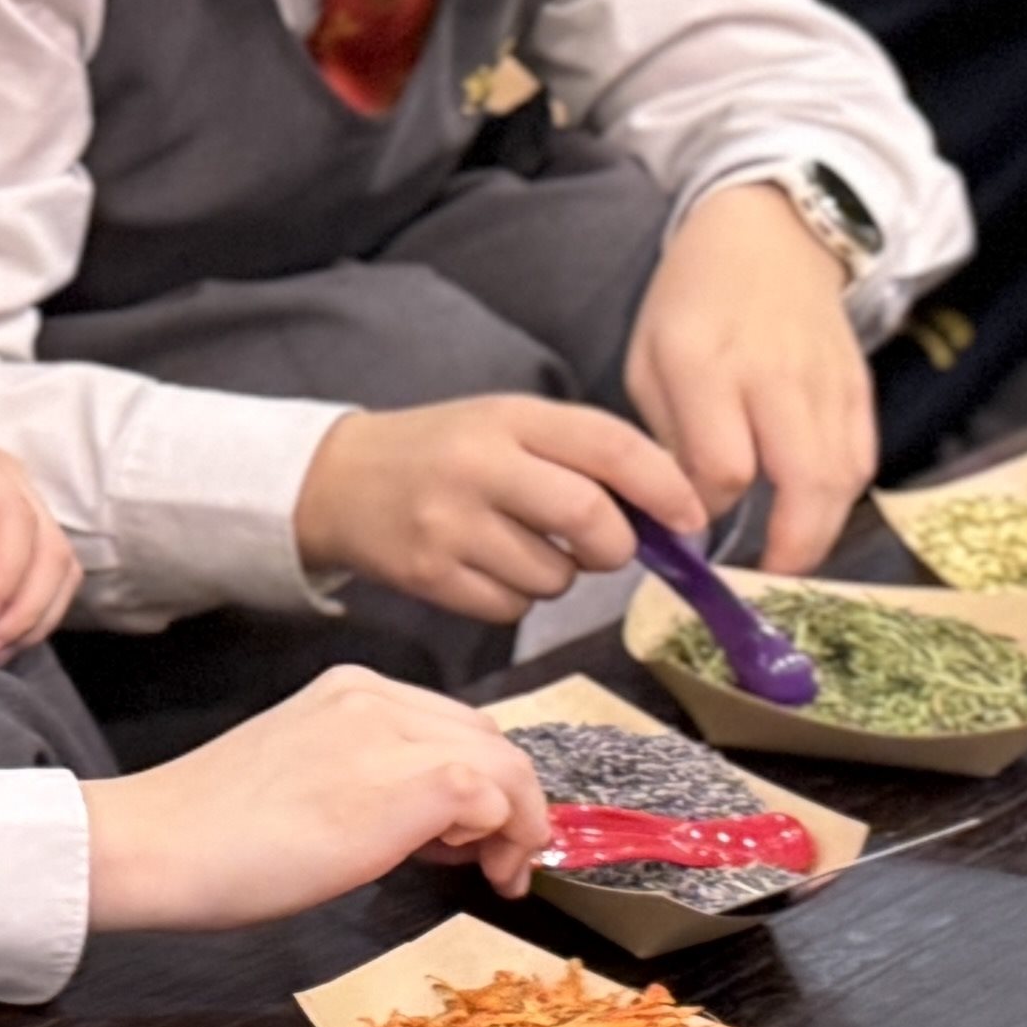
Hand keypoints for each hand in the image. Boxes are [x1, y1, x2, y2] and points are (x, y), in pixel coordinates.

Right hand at [77, 666, 550, 929]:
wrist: (152, 846)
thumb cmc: (205, 835)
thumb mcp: (300, 776)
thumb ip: (365, 776)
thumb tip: (429, 821)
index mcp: (348, 691)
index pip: (453, 724)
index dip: (482, 782)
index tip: (470, 837)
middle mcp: (375, 698)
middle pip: (491, 740)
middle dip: (509, 802)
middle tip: (487, 863)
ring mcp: (391, 736)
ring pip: (506, 764)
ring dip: (517, 822)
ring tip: (489, 874)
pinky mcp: (406, 784)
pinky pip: (496, 795)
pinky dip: (505, 835)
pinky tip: (475, 871)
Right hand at [293, 396, 708, 619]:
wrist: (336, 482)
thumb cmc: (442, 452)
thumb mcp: (506, 424)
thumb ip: (579, 453)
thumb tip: (667, 509)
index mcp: (508, 418)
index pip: (609, 447)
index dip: (664, 486)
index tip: (689, 517)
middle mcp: (478, 466)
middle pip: (590, 518)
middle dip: (614, 545)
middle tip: (604, 547)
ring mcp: (449, 524)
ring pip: (553, 575)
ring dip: (560, 576)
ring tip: (525, 550)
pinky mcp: (427, 574)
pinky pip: (510, 609)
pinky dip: (516, 599)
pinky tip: (489, 570)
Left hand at [625, 181, 877, 570]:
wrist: (772, 235)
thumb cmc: (694, 300)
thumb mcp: (650, 358)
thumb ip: (667, 434)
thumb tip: (684, 509)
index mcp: (707, 366)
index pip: (719, 465)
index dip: (705, 509)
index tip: (687, 527)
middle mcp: (775, 376)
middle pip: (802, 478)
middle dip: (790, 544)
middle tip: (768, 583)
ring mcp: (827, 381)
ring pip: (842, 474)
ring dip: (822, 529)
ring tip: (790, 561)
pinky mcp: (860, 385)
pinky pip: (862, 455)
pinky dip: (843, 495)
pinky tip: (816, 515)